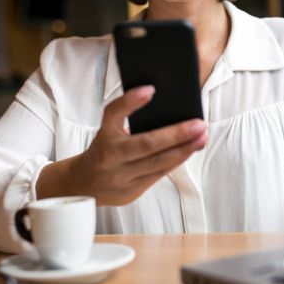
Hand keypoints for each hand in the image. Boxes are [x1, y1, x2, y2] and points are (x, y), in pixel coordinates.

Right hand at [37, 85, 207, 204]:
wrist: (81, 185)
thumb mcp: (106, 128)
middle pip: (146, 145)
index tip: (150, 90)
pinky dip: (176, 161)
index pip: (115, 115)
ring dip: (184, 150)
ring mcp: (121, 179)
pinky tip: (190, 150)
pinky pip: (159, 175)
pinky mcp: (132, 193)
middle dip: (177, 134)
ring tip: (202, 137)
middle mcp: (111, 159)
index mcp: (104, 139)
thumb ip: (125, 112)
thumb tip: (152, 94)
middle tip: (200, 124)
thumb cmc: (102, 150)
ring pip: (158, 163)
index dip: (131, 102)